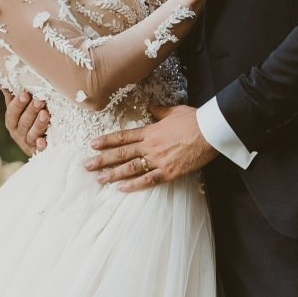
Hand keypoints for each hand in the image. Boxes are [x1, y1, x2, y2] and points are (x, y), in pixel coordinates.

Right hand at [2, 87, 49, 155]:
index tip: (25, 94)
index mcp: (12, 121)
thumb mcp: (21, 108)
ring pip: (32, 134)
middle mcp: (18, 133)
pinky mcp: (39, 152)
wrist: (43, 143)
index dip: (18, 104)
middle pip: (23, 122)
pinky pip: (39, 151)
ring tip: (45, 114)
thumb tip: (0, 70)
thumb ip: (12, 93)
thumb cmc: (30, 121)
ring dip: (38, 124)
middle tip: (40, 100)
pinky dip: (41, 147)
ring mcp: (28, 143)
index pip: (12, 112)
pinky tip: (43, 142)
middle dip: (31, 111)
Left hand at [86, 105, 216, 191]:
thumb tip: (151, 107)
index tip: (92, 145)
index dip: (106, 141)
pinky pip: (148, 180)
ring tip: (99, 179)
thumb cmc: (195, 119)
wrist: (210, 131)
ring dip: (113, 174)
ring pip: (130, 168)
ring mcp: (158, 160)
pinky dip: (134, 185)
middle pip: (121, 153)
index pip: (123, 137)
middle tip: (87, 165)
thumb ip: (159, 111)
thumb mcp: (174, 111)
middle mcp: (150, 146)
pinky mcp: (169, 172)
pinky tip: (121, 189)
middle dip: (102, 159)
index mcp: (150, 131)